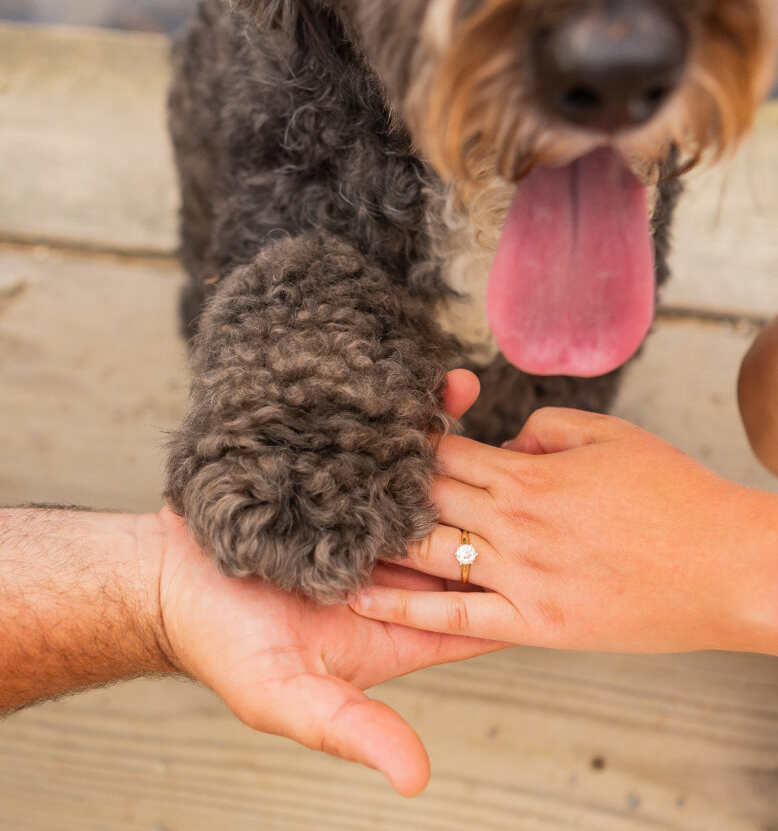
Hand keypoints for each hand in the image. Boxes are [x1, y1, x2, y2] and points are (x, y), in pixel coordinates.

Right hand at [150, 370, 499, 796]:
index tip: (554, 547)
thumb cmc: (225, 644)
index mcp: (401, 620)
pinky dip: (420, 422)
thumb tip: (415, 777)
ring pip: (441, 482)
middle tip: (540, 466)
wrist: (166, 577)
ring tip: (498, 410)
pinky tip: (443, 390)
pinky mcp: (347, 478)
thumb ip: (350, 728)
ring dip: (470, 449)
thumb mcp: (286, 696)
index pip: (481, 605)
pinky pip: (396, 449)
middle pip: (471, 532)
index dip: (518, 580)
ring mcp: (374, 516)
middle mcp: (398, 564)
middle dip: (506, 500)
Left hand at [349, 407, 777, 654]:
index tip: (369, 439)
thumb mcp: (611, 436)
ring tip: (329, 530)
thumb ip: (547, 429)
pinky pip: (456, 616)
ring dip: (379, 539)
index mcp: (531, 474)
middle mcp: (516, 523)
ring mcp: (522, 577)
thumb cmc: (676, 497)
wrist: (729, 567)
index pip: (447, 452)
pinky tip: (364, 599)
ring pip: (429, 551)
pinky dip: (405, 609)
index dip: (404, 444)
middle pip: (427, 497)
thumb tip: (507, 439)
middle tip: (330, 479)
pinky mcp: (535, 625)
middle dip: (379, 487)